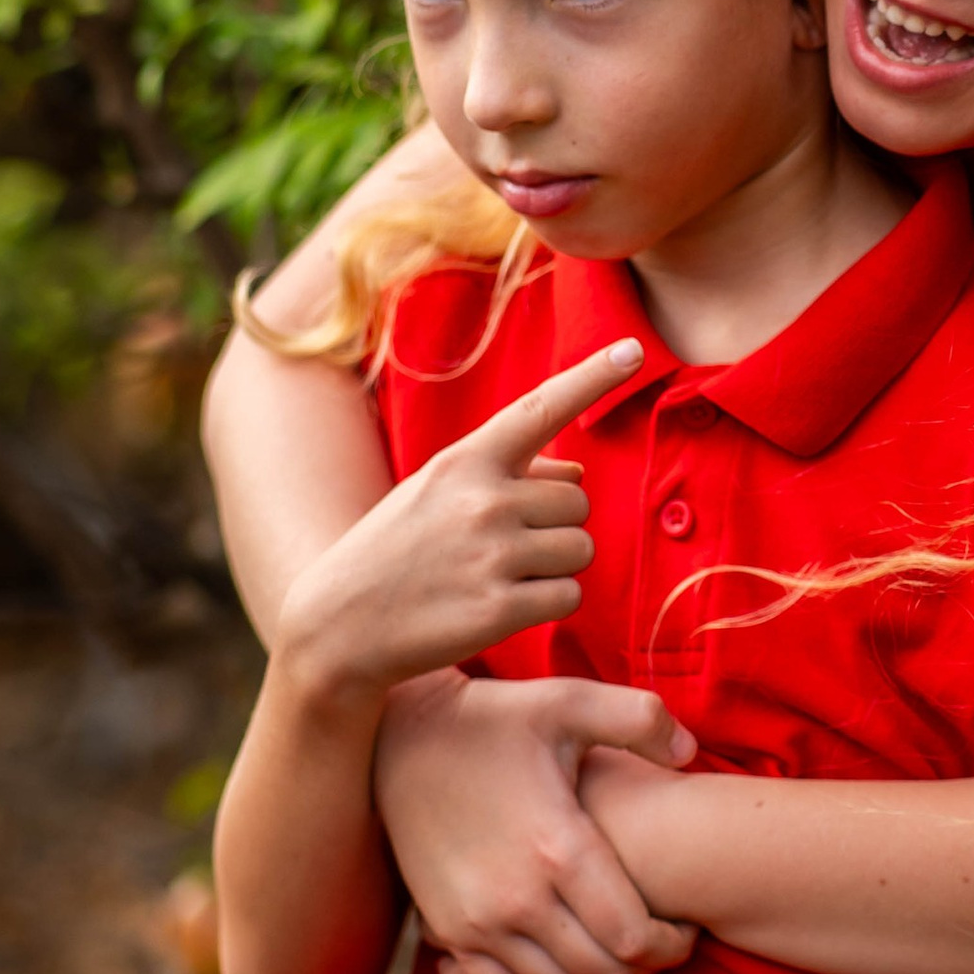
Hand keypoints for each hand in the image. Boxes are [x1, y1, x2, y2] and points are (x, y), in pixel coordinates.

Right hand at [273, 341, 639, 701]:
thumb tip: (578, 473)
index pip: (540, 408)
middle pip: (577, 501)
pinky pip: (569, 596)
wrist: (338, 624)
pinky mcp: (500, 609)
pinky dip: (548, 605)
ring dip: (555, 567)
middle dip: (556, 525)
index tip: (634, 350)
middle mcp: (483, 500)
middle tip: (503, 547)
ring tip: (499, 576)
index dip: (592, 377)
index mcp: (464, 461)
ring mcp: (492, 555)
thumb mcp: (437, 492)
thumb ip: (507, 474)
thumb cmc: (397, 550)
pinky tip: (503, 607)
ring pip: (580, 549)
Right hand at [378, 670, 702, 973]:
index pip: (634, 938)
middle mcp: (515, 898)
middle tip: (662, 941)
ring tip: (614, 944)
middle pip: (601, 971)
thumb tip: (690, 754)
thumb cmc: (496, 719)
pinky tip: (560, 950)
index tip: (686, 926)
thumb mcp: (568, 701)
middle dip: (644, 966)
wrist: (401, 737)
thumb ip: (640, 719)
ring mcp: (474, 921)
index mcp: (558, 849)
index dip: (672, 945)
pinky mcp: (445, 929)